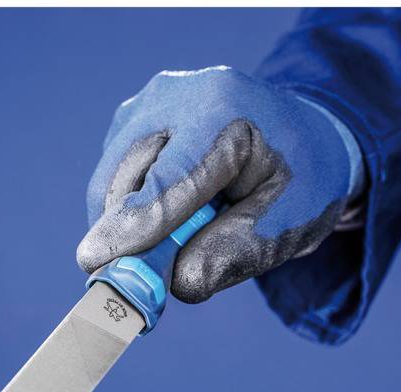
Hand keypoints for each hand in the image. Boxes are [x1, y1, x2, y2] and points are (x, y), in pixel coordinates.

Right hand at [78, 66, 362, 303]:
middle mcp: (177, 95)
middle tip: (120, 286)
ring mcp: (148, 104)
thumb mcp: (290, 221)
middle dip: (121, 234)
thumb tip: (177, 284)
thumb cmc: (301, 181)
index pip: (170, 176)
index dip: (134, 224)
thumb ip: (235, 252)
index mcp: (226, 110)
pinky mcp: (131, 121)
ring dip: (124, 227)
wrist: (303, 135)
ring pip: (113, 180)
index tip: (97, 262)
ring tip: (164, 252)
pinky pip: (114, 178)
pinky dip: (126, 213)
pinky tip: (162, 226)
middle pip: (130, 177)